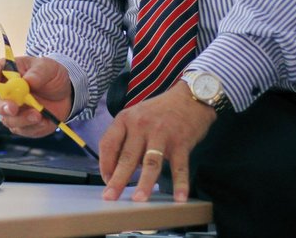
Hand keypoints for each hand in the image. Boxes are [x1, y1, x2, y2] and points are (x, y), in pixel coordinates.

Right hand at [0, 55, 72, 137]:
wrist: (64, 93)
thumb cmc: (51, 74)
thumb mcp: (48, 67)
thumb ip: (38, 72)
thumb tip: (27, 81)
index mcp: (4, 72)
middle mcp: (4, 93)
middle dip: (0, 106)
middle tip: (13, 108)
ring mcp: (11, 110)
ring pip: (7, 119)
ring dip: (21, 119)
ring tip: (38, 115)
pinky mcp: (21, 124)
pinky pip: (21, 129)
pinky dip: (33, 127)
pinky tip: (44, 120)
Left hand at [99, 81, 215, 202]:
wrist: (190, 97)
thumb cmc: (160, 111)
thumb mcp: (137, 116)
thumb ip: (126, 138)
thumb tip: (117, 169)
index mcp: (126, 118)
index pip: (108, 143)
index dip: (104, 164)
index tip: (106, 180)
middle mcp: (141, 125)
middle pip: (127, 156)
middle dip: (118, 179)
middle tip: (110, 197)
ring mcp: (162, 133)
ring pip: (150, 162)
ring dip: (144, 183)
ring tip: (139, 200)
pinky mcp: (181, 142)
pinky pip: (179, 167)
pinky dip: (180, 183)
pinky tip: (179, 197)